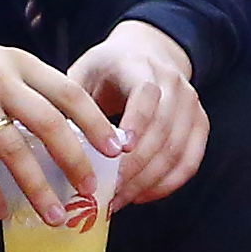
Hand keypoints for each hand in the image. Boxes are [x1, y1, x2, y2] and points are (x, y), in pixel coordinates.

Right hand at [0, 21, 123, 223]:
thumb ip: (25, 89)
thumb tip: (63, 131)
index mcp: (18, 63)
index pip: (68, 93)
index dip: (96, 123)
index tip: (117, 150)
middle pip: (49, 124)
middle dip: (75, 162)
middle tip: (91, 192)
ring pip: (13, 150)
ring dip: (37, 188)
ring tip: (55, 216)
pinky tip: (0, 211)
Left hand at [68, 19, 205, 206]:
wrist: (149, 51)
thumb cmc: (108, 68)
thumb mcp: (84, 72)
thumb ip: (72, 101)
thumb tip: (50, 139)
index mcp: (140, 65)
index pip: (146, 93)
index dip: (136, 123)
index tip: (119, 152)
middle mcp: (173, 83)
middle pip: (162, 129)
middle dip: (135, 166)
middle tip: (107, 192)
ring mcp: (191, 104)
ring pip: (176, 150)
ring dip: (148, 181)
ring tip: (119, 200)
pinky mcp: (200, 124)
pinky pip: (189, 161)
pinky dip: (167, 183)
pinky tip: (142, 196)